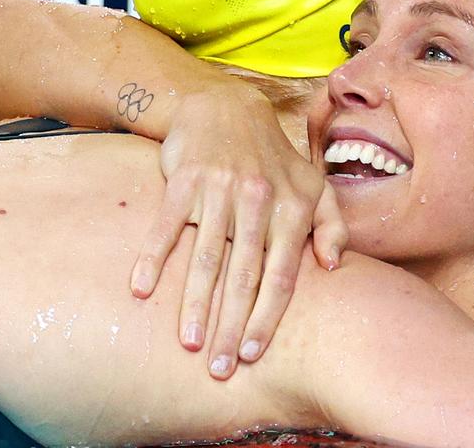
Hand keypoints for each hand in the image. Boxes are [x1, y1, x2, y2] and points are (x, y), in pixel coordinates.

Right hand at [128, 86, 346, 379]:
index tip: (251, 354)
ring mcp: (220, 190)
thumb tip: (332, 265)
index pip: (280, 276)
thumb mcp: (313, 183)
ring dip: (195, 303)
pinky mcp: (185, 179)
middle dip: (231, 326)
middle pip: (243, 276)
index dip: (265, 319)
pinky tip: (141, 290)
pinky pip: (167, 226)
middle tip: (219, 368)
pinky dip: (153, 258)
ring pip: (206, 257)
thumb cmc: (272, 157)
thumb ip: (332, 224)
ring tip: (188, 341)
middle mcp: (257, 201)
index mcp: (290, 208)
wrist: (224, 105)